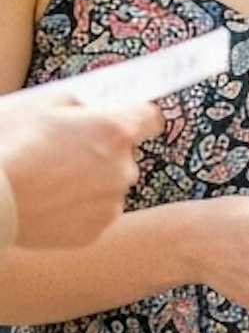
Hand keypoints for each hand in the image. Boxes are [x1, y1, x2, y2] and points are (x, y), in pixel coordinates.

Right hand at [0, 93, 160, 248]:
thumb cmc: (7, 146)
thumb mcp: (38, 103)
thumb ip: (76, 101)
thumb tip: (88, 105)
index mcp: (115, 130)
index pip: (151, 118)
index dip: (135, 116)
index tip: (120, 120)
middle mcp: (124, 168)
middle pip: (125, 154)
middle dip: (102, 151)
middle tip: (62, 153)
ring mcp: (111, 202)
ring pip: (109, 186)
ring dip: (90, 182)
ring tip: (49, 181)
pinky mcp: (94, 231)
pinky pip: (93, 213)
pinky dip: (76, 209)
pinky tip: (47, 203)